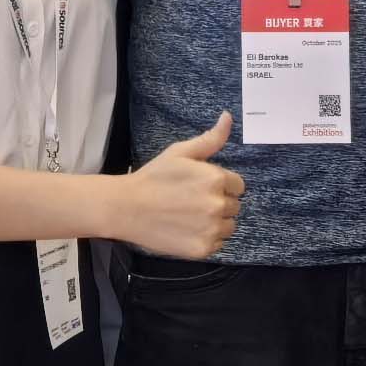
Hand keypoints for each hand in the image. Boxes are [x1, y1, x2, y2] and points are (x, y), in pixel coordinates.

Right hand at [120, 114, 244, 259]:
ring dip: (216, 222)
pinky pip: (217, 244)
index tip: (201, 187)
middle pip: (234, 206)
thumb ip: (210, 139)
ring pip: (228, 227)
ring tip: (190, 217)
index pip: (238, 186)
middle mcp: (218, 205)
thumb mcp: (180, 152)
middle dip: (218, 202)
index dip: (221, 185)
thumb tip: (228, 117)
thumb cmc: (154, 177)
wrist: (126, 208)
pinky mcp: (203, 249)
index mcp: (216, 179)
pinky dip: (206, 238)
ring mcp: (211, 230)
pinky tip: (187, 230)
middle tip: (192, 201)